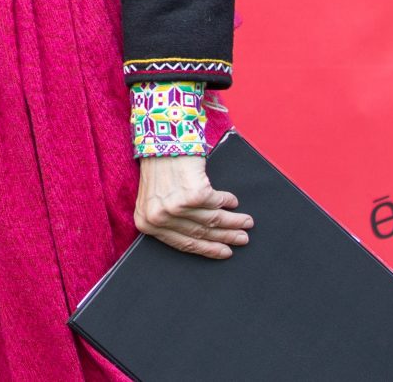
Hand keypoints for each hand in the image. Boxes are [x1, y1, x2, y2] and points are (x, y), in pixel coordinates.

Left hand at [134, 155, 249, 258]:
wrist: (160, 140)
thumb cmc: (158, 168)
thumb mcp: (154, 200)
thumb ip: (168, 220)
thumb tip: (202, 238)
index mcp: (147, 223)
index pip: (184, 243)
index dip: (208, 249)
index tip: (223, 252)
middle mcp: (159, 218)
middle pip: (201, 233)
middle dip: (226, 237)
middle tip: (241, 239)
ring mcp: (176, 207)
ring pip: (213, 220)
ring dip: (233, 222)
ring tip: (246, 223)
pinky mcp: (193, 194)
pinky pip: (217, 202)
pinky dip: (227, 202)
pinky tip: (233, 202)